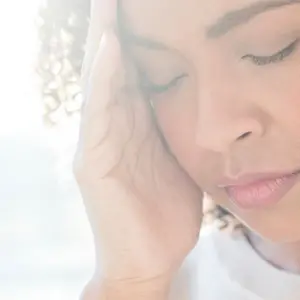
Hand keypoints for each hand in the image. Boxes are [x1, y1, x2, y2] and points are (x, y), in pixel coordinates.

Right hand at [74, 0, 202, 296]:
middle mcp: (114, 133)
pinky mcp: (94, 164)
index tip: (142, 10)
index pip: (134, 78)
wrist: (148, 259)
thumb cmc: (166, 215)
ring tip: (105, 5)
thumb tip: (180, 105)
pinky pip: (98, 114)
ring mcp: (100, 147)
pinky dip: (102, 81)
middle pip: (113, 74)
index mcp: (138, 132)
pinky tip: (108, 49)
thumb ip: (172, 134)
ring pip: (101, 86)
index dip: (137, 43)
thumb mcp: (177, 165)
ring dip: (103, 44)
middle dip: (113, 32)